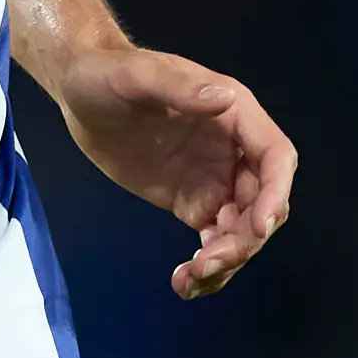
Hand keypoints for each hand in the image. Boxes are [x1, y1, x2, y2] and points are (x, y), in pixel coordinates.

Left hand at [51, 44, 297, 297]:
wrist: (81, 92)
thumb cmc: (106, 74)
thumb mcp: (137, 76)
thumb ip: (180, 87)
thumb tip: (223, 98)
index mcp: (234, 114)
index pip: (275, 157)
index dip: (276, 192)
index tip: (259, 226)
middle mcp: (234, 150)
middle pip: (263, 203)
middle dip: (245, 238)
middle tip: (207, 262)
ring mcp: (215, 179)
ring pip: (241, 230)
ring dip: (227, 260)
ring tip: (190, 278)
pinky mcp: (192, 202)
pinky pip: (213, 240)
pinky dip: (207, 266)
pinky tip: (184, 282)